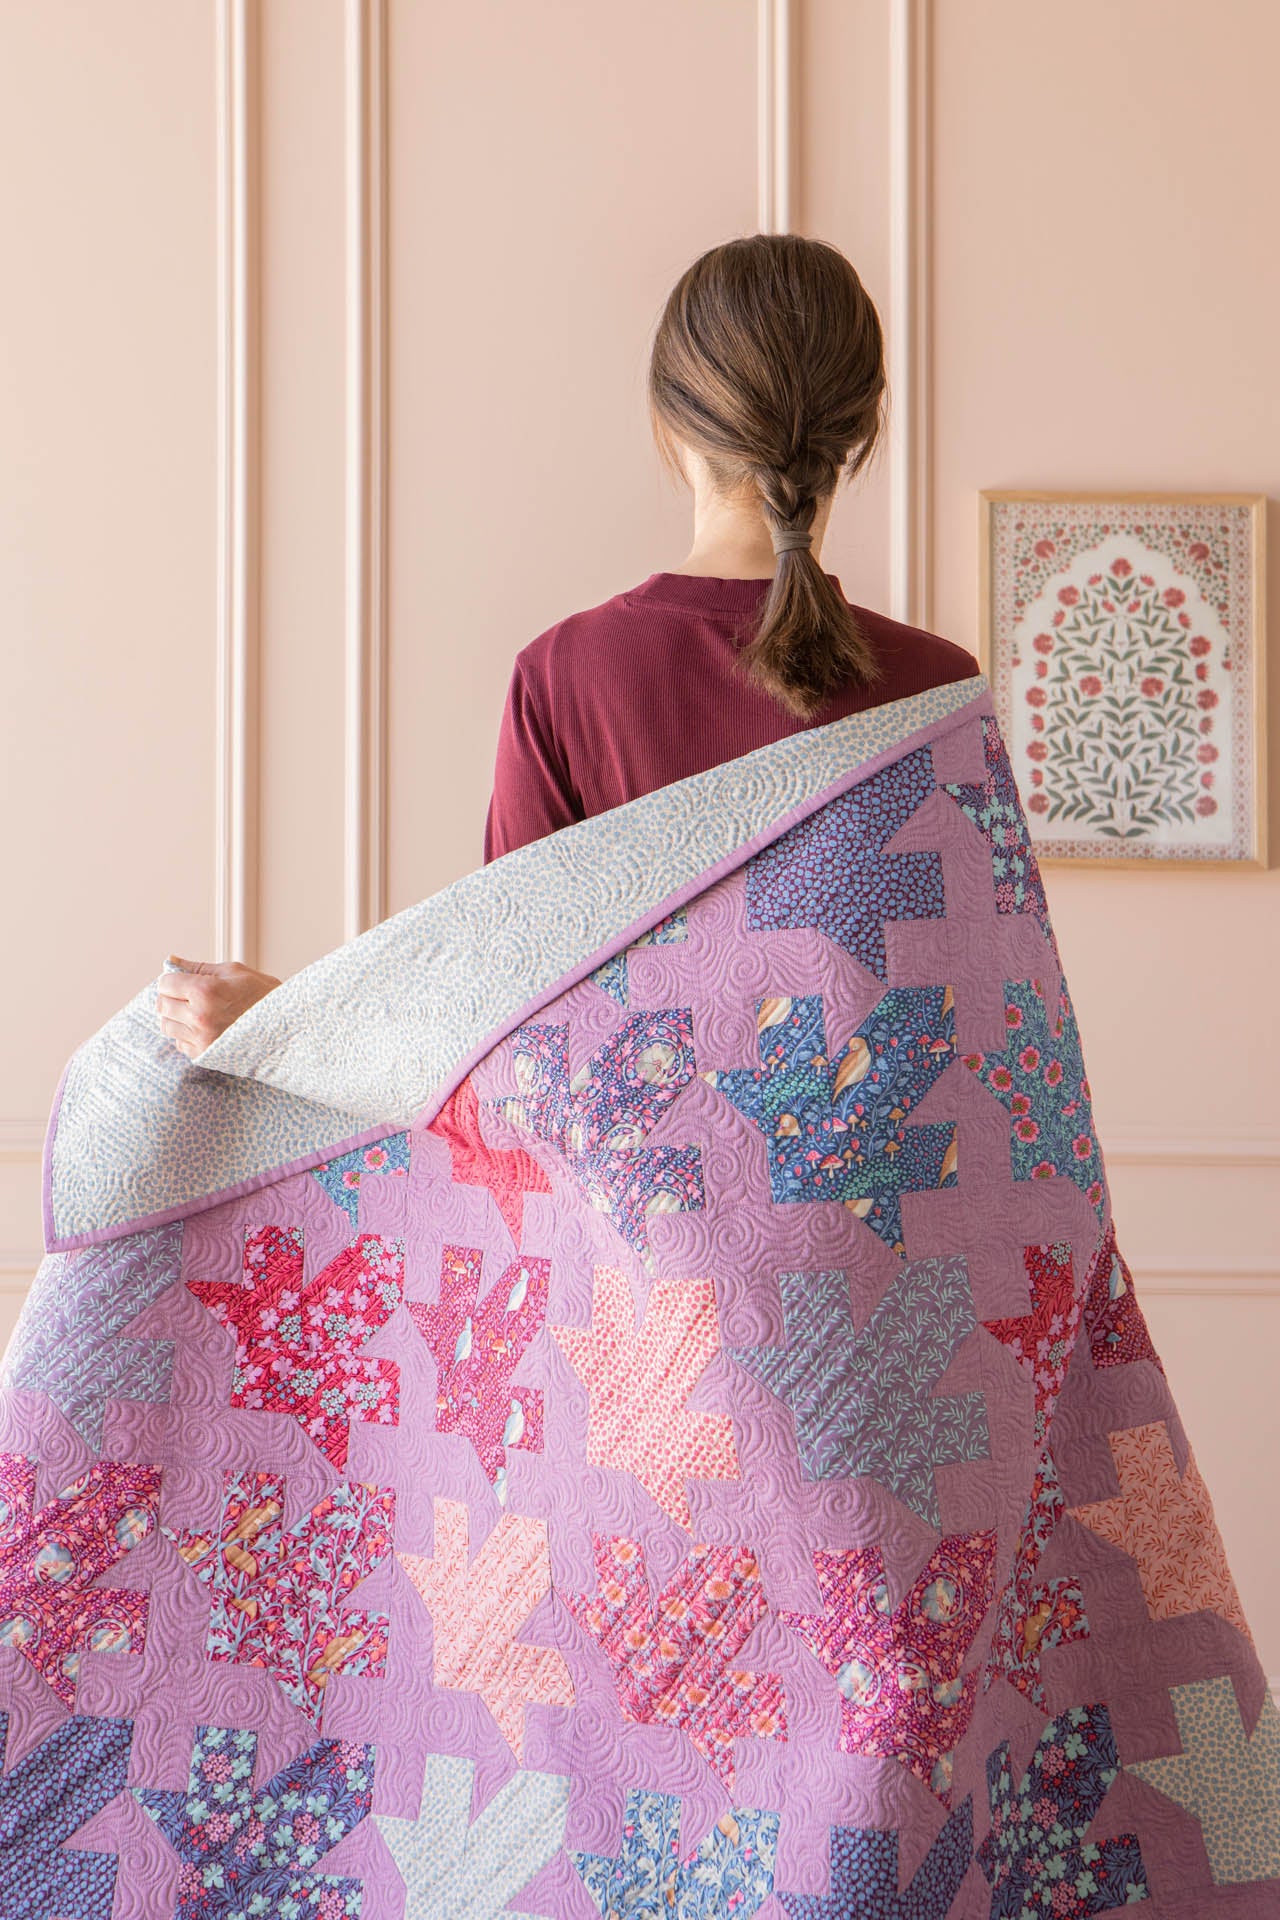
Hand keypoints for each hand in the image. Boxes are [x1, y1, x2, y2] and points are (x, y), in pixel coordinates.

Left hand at [156, 954, 281, 1058]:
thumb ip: (198, 967)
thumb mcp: (233, 972)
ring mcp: (201, 1038)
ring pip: (167, 1026)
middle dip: (171, 998)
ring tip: (196, 1012)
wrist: (286, 1027)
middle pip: (162, 1006)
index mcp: (205, 991)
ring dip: (176, 1018)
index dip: (172, 980)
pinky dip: (187, 1036)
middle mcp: (199, 1016)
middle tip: (186, 996)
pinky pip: (180, 1044)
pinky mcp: (205, 1055)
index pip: (165, 984)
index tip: (181, 981)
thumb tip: (171, 961)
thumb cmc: (263, 996)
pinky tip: (205, 1028)